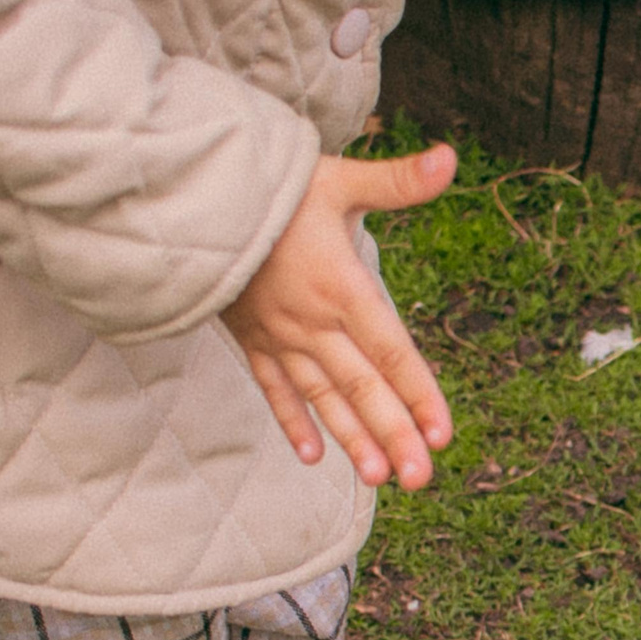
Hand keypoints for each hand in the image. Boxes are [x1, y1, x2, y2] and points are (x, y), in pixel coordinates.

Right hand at [223, 143, 456, 486]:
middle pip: (362, 388)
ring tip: (377, 479)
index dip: (420, 395)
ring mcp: (279, 335)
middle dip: (393, 436)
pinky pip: (273, 387)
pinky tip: (309, 455)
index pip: (392, 352)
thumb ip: (397, 181)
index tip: (443, 436)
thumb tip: (449, 158)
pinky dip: (291, 420)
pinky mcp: (251, 338)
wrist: (190, 195)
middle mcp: (312, 322)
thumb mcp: (339, 177)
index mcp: (342, 289)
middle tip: (421, 480)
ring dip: (349, 439)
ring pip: (321, 397)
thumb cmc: (273, 185)